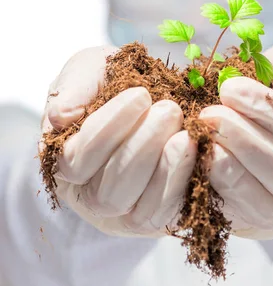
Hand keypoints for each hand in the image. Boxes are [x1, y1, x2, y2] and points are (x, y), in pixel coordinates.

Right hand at [40, 47, 195, 236]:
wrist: (148, 87)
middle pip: (108, 194)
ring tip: (186, 132)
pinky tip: (198, 151)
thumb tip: (62, 118)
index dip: (108, 130)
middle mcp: (91, 196)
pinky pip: (172, 215)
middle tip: (169, 110)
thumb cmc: (111, 80)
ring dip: (166, 169)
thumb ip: (74, 88)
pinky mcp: (162, 215)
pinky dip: (185, 184)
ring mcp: (127, 213)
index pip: (76, 161)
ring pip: (141, 212)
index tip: (141, 94)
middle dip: (142, 149)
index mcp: (65, 163)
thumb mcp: (89, 70)